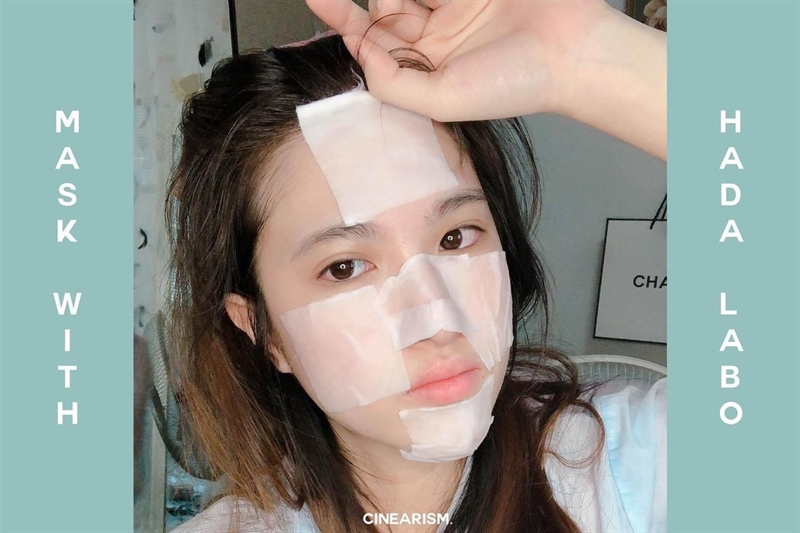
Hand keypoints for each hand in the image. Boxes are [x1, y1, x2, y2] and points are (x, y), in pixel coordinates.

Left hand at [306, 0, 665, 159]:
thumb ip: (394, 83)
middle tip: (378, 5)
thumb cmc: (514, 84)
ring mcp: (454, 3)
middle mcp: (435, 34)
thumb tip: (359, 52)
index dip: (343, 23)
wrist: (573, 52)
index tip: (318, 1)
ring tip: (430, 5)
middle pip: (384, 7)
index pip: (374, 43)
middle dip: (374, 3)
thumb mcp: (443, 100)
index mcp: (425, 68)